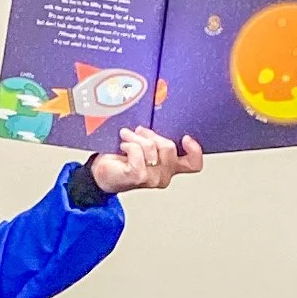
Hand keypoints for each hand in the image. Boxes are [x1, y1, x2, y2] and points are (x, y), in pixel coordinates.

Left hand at [87, 126, 204, 195]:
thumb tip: (161, 118)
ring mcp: (152, 179)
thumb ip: (157, 138)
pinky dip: (129, 145)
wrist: (101, 173)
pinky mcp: (138, 177)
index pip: (194, 164)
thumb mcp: (145, 144)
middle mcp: (164, 175)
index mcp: (170, 167)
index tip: (186, 138)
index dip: (195, 150)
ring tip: (126, 138)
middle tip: (138, 131)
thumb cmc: (122, 158)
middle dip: (151, 134)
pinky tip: (123, 148)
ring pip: (152, 147)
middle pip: (170, 147)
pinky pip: (138, 151)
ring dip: (136, 138)